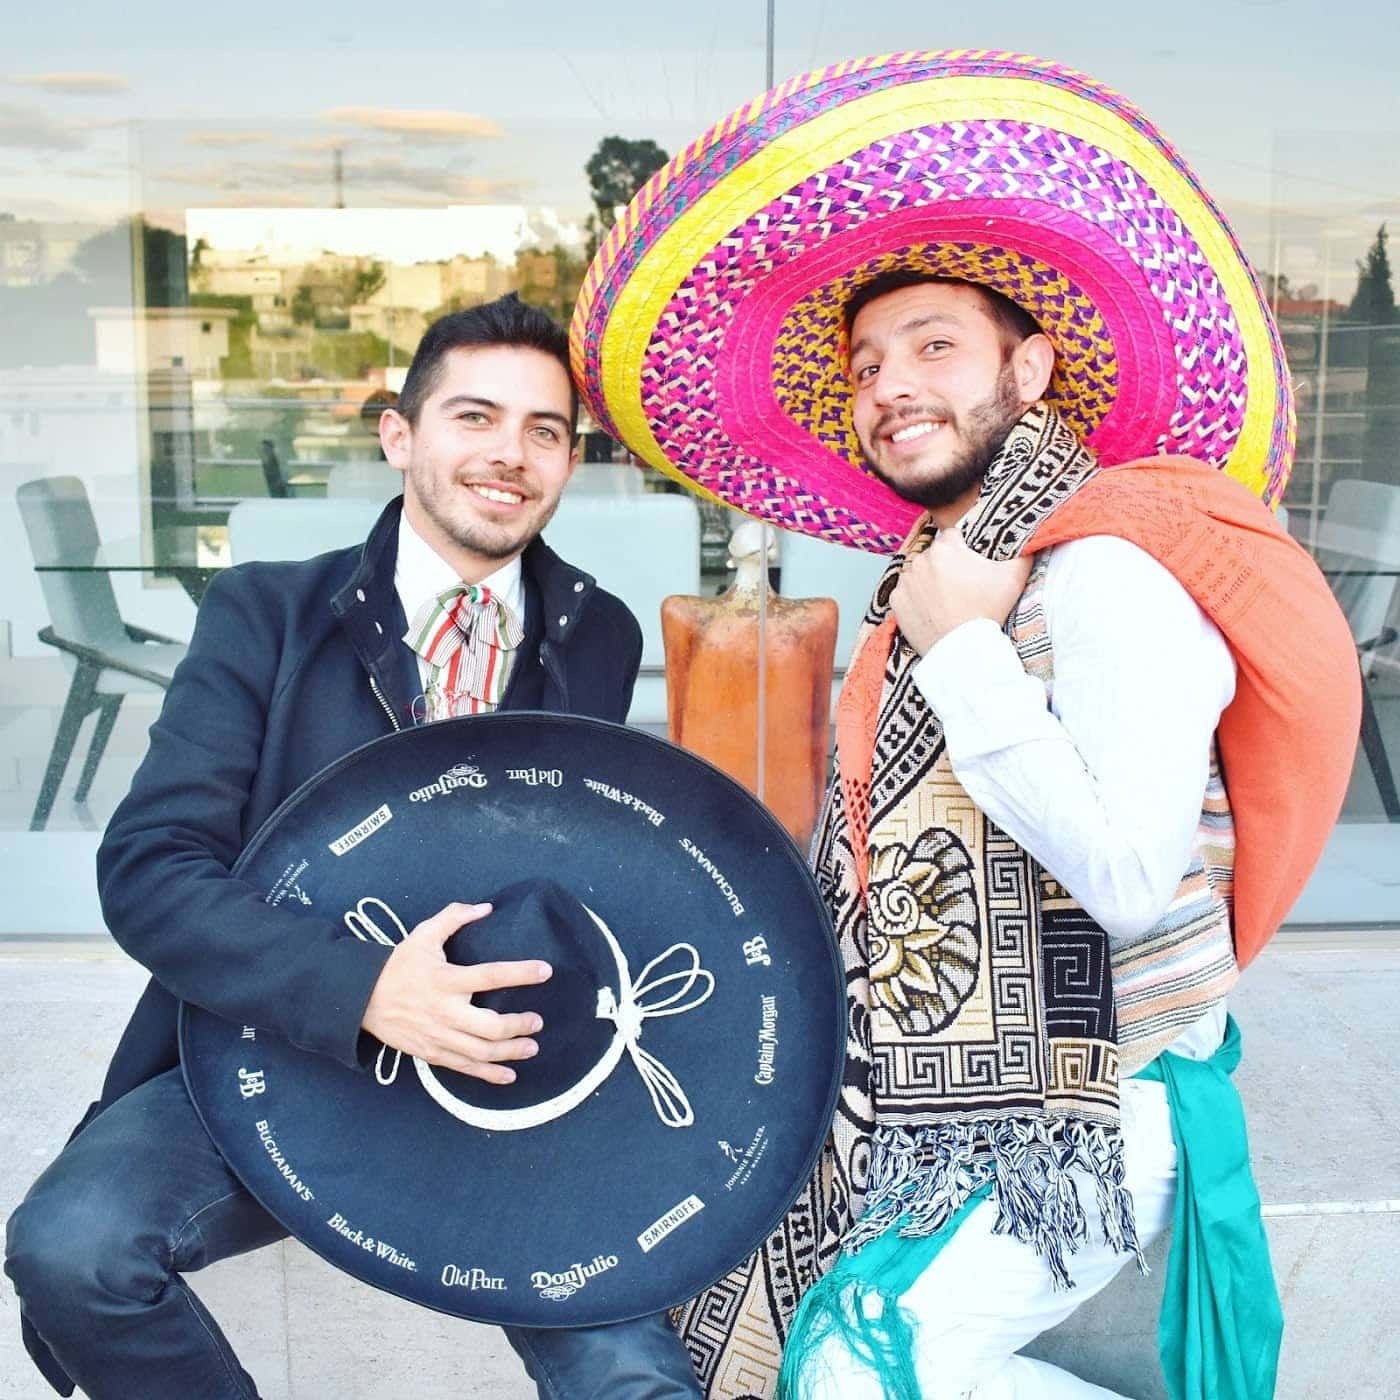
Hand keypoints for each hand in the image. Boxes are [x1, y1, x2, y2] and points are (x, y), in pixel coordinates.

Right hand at [361, 901, 549, 1083]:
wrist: (360, 999)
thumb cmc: (397, 965)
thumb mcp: (423, 934)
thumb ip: (454, 917)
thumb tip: (485, 908)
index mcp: (446, 979)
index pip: (491, 975)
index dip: (521, 973)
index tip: (546, 971)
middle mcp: (445, 1011)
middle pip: (490, 1026)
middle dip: (519, 1025)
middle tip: (537, 1021)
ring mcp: (438, 1036)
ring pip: (481, 1052)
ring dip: (511, 1052)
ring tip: (531, 1047)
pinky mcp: (432, 1053)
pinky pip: (465, 1068)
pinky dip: (489, 1075)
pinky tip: (509, 1075)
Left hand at [890, 523, 1032, 656]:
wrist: (963, 650)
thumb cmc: (987, 612)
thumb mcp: (1014, 577)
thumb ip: (1021, 551)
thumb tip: (1025, 541)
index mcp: (945, 548)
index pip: (954, 537)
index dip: (965, 550)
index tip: (971, 567)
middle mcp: (920, 560)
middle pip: (936, 555)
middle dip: (947, 566)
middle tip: (962, 587)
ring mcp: (905, 581)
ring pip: (920, 573)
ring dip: (930, 580)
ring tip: (947, 600)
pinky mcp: (896, 601)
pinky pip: (907, 593)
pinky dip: (917, 599)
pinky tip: (933, 610)